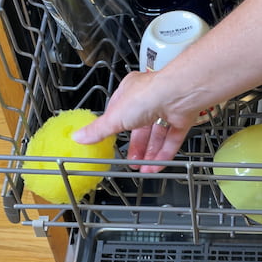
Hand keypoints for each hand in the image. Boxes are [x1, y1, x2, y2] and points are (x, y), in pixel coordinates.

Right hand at [72, 70, 197, 172]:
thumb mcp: (115, 116)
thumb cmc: (146, 96)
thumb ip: (98, 130)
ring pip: (158, 135)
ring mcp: (168, 109)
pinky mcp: (182, 119)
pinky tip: (156, 166)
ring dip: (150, 154)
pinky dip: (164, 154)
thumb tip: (79, 137)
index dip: (117, 129)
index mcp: (132, 91)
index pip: (121, 112)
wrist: (177, 95)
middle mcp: (151, 99)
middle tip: (131, 162)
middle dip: (137, 147)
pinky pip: (172, 140)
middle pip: (142, 127)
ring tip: (143, 169)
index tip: (112, 143)